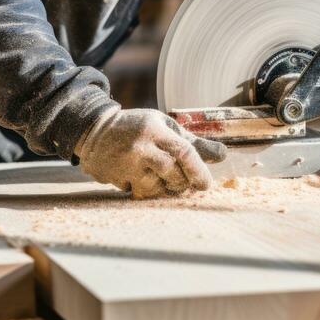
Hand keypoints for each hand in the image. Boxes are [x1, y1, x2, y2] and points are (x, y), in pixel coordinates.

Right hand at [75, 106, 226, 198]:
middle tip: (185, 182)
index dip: (199, 171)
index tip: (206, 184)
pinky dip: (147, 190)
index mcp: (155, 129)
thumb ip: (193, 143)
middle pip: (172, 173)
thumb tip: (223, 155)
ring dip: (164, 188)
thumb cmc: (138, 127)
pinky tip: (143, 178)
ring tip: (161, 177)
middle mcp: (140, 146)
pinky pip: (139, 193)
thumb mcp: (165, 126)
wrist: (96, 129)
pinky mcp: (114, 177)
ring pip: (156, 187)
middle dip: (183, 182)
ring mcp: (125, 164)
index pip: (184, 152)